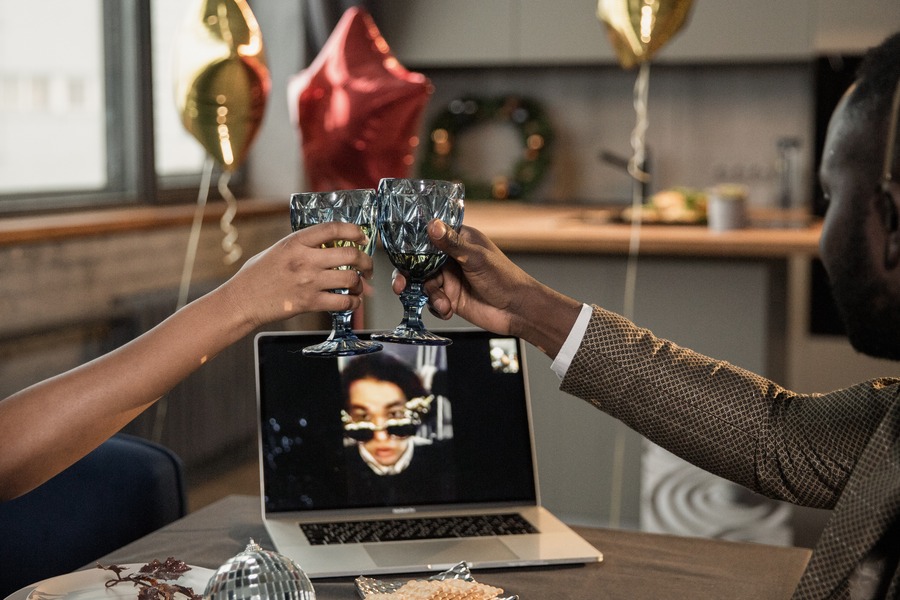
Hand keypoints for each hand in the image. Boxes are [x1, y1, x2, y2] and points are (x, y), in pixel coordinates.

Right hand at [222, 222, 373, 328]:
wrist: (242, 300)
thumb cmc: (257, 275)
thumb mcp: (278, 249)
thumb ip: (302, 246)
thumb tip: (330, 246)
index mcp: (295, 242)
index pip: (332, 229)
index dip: (353, 230)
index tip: (362, 236)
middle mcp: (305, 260)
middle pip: (350, 254)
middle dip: (366, 261)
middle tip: (368, 266)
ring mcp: (308, 282)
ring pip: (350, 279)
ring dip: (361, 283)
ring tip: (359, 286)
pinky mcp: (309, 302)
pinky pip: (343, 302)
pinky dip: (353, 303)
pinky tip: (352, 302)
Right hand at [392, 220, 582, 356]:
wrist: (516, 310)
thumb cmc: (504, 277)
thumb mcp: (476, 258)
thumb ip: (452, 244)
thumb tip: (432, 225)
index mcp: (458, 240)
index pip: (428, 237)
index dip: (411, 247)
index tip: (400, 256)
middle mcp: (451, 258)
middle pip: (419, 264)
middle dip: (411, 276)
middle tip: (402, 286)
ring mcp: (450, 279)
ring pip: (424, 285)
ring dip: (431, 296)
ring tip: (444, 303)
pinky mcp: (451, 298)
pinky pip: (432, 302)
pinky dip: (437, 307)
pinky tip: (449, 310)